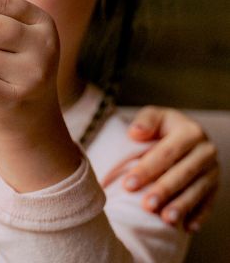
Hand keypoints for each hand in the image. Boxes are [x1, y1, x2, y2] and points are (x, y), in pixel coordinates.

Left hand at [122, 106, 218, 231]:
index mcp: (190, 131)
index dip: (147, 169)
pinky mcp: (215, 186)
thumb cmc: (161, 127)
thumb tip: (135, 133)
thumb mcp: (153, 116)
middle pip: (183, 173)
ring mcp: (213, 170)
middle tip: (146, 205)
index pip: (166, 152)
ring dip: (182, 206)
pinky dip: (199, 216)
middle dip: (164, 190)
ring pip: (198, 190)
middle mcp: (206, 151)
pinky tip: (188, 228)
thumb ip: (145, 121)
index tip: (128, 184)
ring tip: (166, 219)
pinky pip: (209, 203)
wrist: (183, 134)